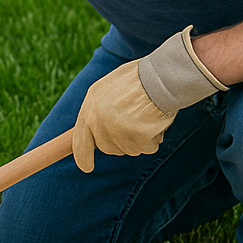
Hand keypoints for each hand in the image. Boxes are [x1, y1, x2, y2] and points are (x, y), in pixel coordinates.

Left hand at [73, 26, 226, 172]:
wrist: (161, 75)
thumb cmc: (140, 78)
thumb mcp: (109, 89)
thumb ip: (100, 110)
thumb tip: (96, 131)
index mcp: (90, 105)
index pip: (80, 139)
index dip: (83, 155)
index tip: (87, 167)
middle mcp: (99, 120)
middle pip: (108, 148)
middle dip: (121, 141)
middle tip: (136, 123)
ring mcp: (116, 130)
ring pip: (129, 149)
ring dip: (141, 138)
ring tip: (148, 115)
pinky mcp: (136, 137)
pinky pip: (147, 148)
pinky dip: (154, 138)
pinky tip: (157, 120)